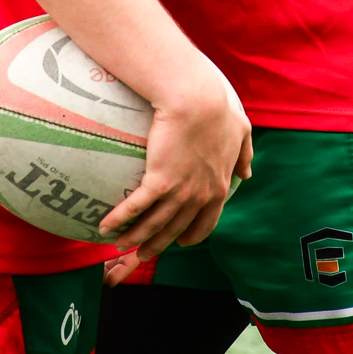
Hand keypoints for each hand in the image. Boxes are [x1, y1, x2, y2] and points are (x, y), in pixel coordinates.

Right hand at [98, 61, 251, 258]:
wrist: (197, 99)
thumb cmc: (218, 109)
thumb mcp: (241, 131)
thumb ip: (244, 154)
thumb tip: (247, 173)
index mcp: (218, 187)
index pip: (205, 223)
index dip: (192, 235)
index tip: (181, 241)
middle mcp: (199, 196)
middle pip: (175, 230)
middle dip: (157, 245)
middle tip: (143, 254)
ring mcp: (179, 192)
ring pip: (154, 225)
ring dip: (135, 238)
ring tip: (120, 245)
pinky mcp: (158, 181)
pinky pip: (136, 208)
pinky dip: (119, 220)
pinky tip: (105, 227)